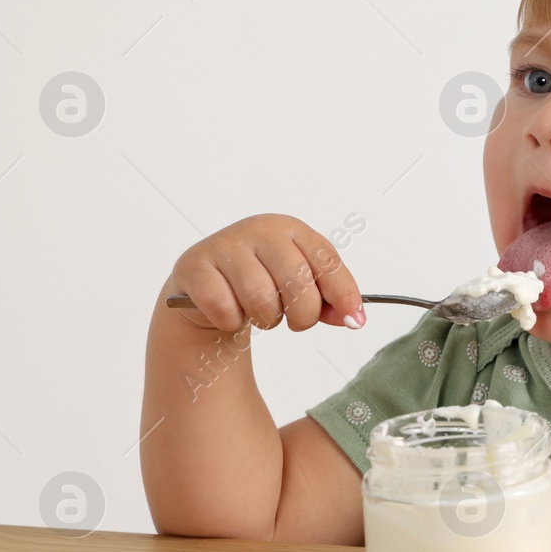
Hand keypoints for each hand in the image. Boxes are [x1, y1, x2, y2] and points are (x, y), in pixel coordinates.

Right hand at [164, 214, 363, 333]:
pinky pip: (224, 307)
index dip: (344, 294)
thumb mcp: (300, 287)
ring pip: (260, 298)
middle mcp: (259, 229)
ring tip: (262, 315)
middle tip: (295, 322)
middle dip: (303, 315)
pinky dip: (231, 321)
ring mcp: (224, 244)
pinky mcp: (194, 266)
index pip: (326, 261)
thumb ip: (329, 301)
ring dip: (267, 320)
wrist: (208, 287)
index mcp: (291, 229)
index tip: (355, 321)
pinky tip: (230, 313)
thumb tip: (354, 318)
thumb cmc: (262, 283)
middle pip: (297, 281)